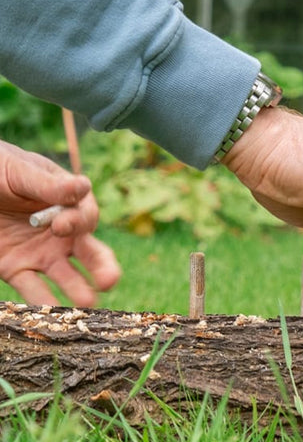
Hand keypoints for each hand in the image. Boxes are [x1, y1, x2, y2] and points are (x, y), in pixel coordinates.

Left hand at [0, 140, 120, 305]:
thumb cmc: (1, 170)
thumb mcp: (22, 173)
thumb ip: (50, 185)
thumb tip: (82, 187)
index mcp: (69, 203)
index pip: (86, 217)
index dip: (78, 223)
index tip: (61, 225)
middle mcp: (62, 232)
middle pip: (90, 251)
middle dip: (102, 266)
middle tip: (109, 280)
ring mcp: (41, 253)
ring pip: (66, 276)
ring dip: (78, 289)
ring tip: (87, 303)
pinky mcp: (16, 269)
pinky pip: (31, 289)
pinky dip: (41, 302)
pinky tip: (50, 314)